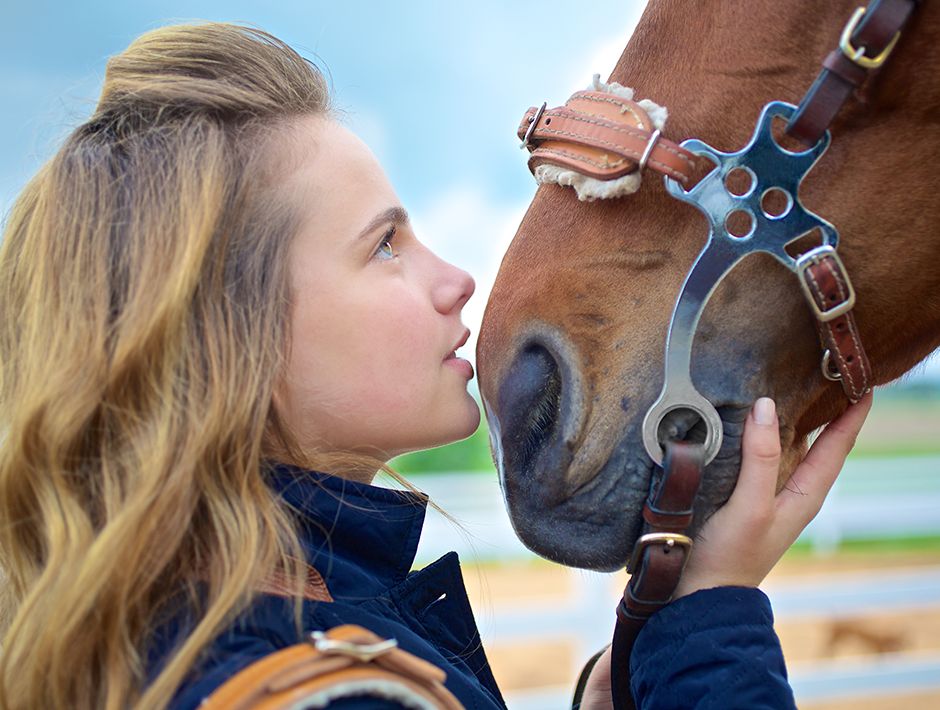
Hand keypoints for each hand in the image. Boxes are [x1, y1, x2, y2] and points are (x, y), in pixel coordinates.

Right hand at [673, 392, 872, 597]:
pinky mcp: (741, 495)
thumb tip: (766, 405)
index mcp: (806, 494)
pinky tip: (744, 419)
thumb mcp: (751, 506)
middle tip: (821, 370)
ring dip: (789, 417)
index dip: (852, 413)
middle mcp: (791, 491)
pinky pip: (758, 456)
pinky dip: (759, 433)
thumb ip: (762, 459)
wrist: (700, 595)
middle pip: (816, 441)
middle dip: (823, 407)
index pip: (838, 445)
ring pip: (787, 447)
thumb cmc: (731, 556)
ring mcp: (767, 494)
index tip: (861, 379)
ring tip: (786, 383)